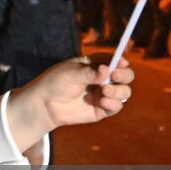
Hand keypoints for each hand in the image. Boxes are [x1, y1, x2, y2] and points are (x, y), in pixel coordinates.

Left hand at [8, 55, 133, 145]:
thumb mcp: (70, 73)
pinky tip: (102, 101)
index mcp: (95, 65)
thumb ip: (89, 72)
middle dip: (124, 75)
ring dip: (119, 90)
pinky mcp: (103, 109)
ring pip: (124, 91)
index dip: (120, 61)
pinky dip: (113, 103)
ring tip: (105, 90)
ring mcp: (104, 94)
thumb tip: (106, 69)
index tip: (121, 62)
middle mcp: (103, 78)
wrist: (44, 104)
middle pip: (125, 75)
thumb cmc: (55, 83)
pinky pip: (117, 106)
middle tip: (114, 76)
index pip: (114, 60)